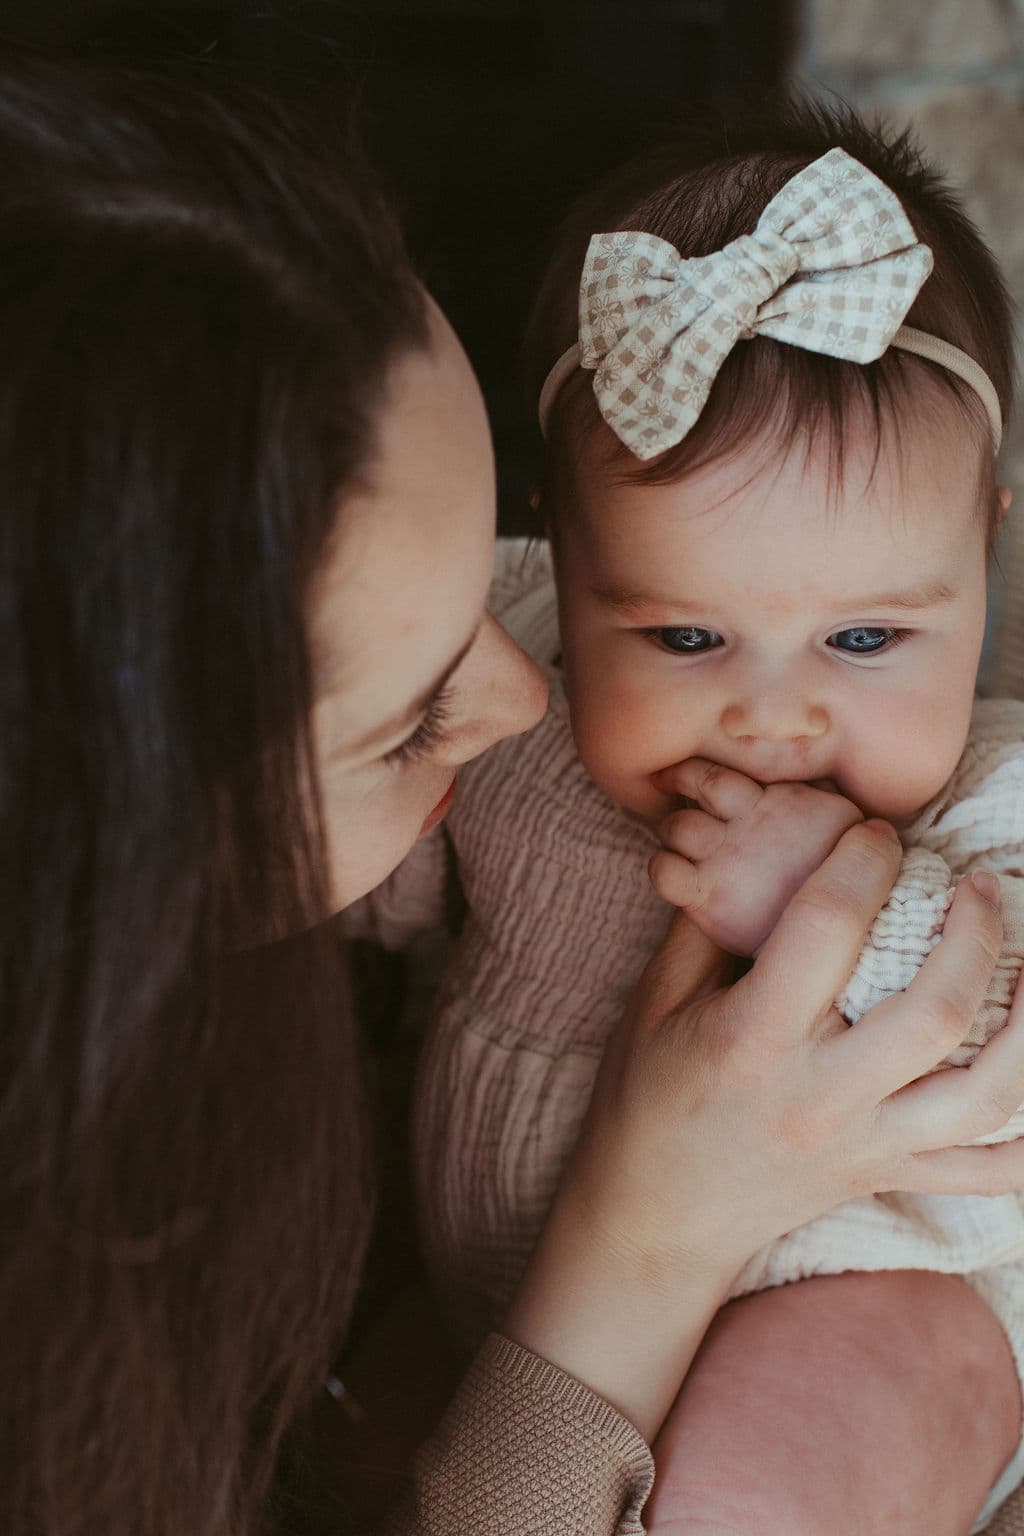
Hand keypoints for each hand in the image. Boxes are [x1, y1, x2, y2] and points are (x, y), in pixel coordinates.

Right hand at [505, 823, 1023, 1440]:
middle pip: (935, 1013)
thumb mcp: (656, 1000)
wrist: (654, 1220)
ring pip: (988, 1096)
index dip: (862, 862)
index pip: (826, 929)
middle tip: (973, 883)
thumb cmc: (647, 1099)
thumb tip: (765, 847)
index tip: (874, 833)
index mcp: (752, 1041)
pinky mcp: (892, 1177)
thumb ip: (709, 924)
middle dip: (974, 933)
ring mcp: (866, 1146)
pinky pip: (992, 1169)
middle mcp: (821, 1098)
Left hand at [650, 758, 862, 954]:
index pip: (718, 772)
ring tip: (679, 839)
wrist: (844, 922)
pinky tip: (671, 868)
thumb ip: (819, 790)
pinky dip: (661, 867)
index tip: (682, 774)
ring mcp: (725, 860)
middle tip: (678, 801)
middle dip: (680, 791)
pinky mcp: (710, 898)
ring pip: (676, 827)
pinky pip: (665, 873)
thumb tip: (811, 763)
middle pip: (694, 789)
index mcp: (776, 801)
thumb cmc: (844, 868)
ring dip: (671, 830)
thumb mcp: (844, 816)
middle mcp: (746, 825)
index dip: (693, 771)